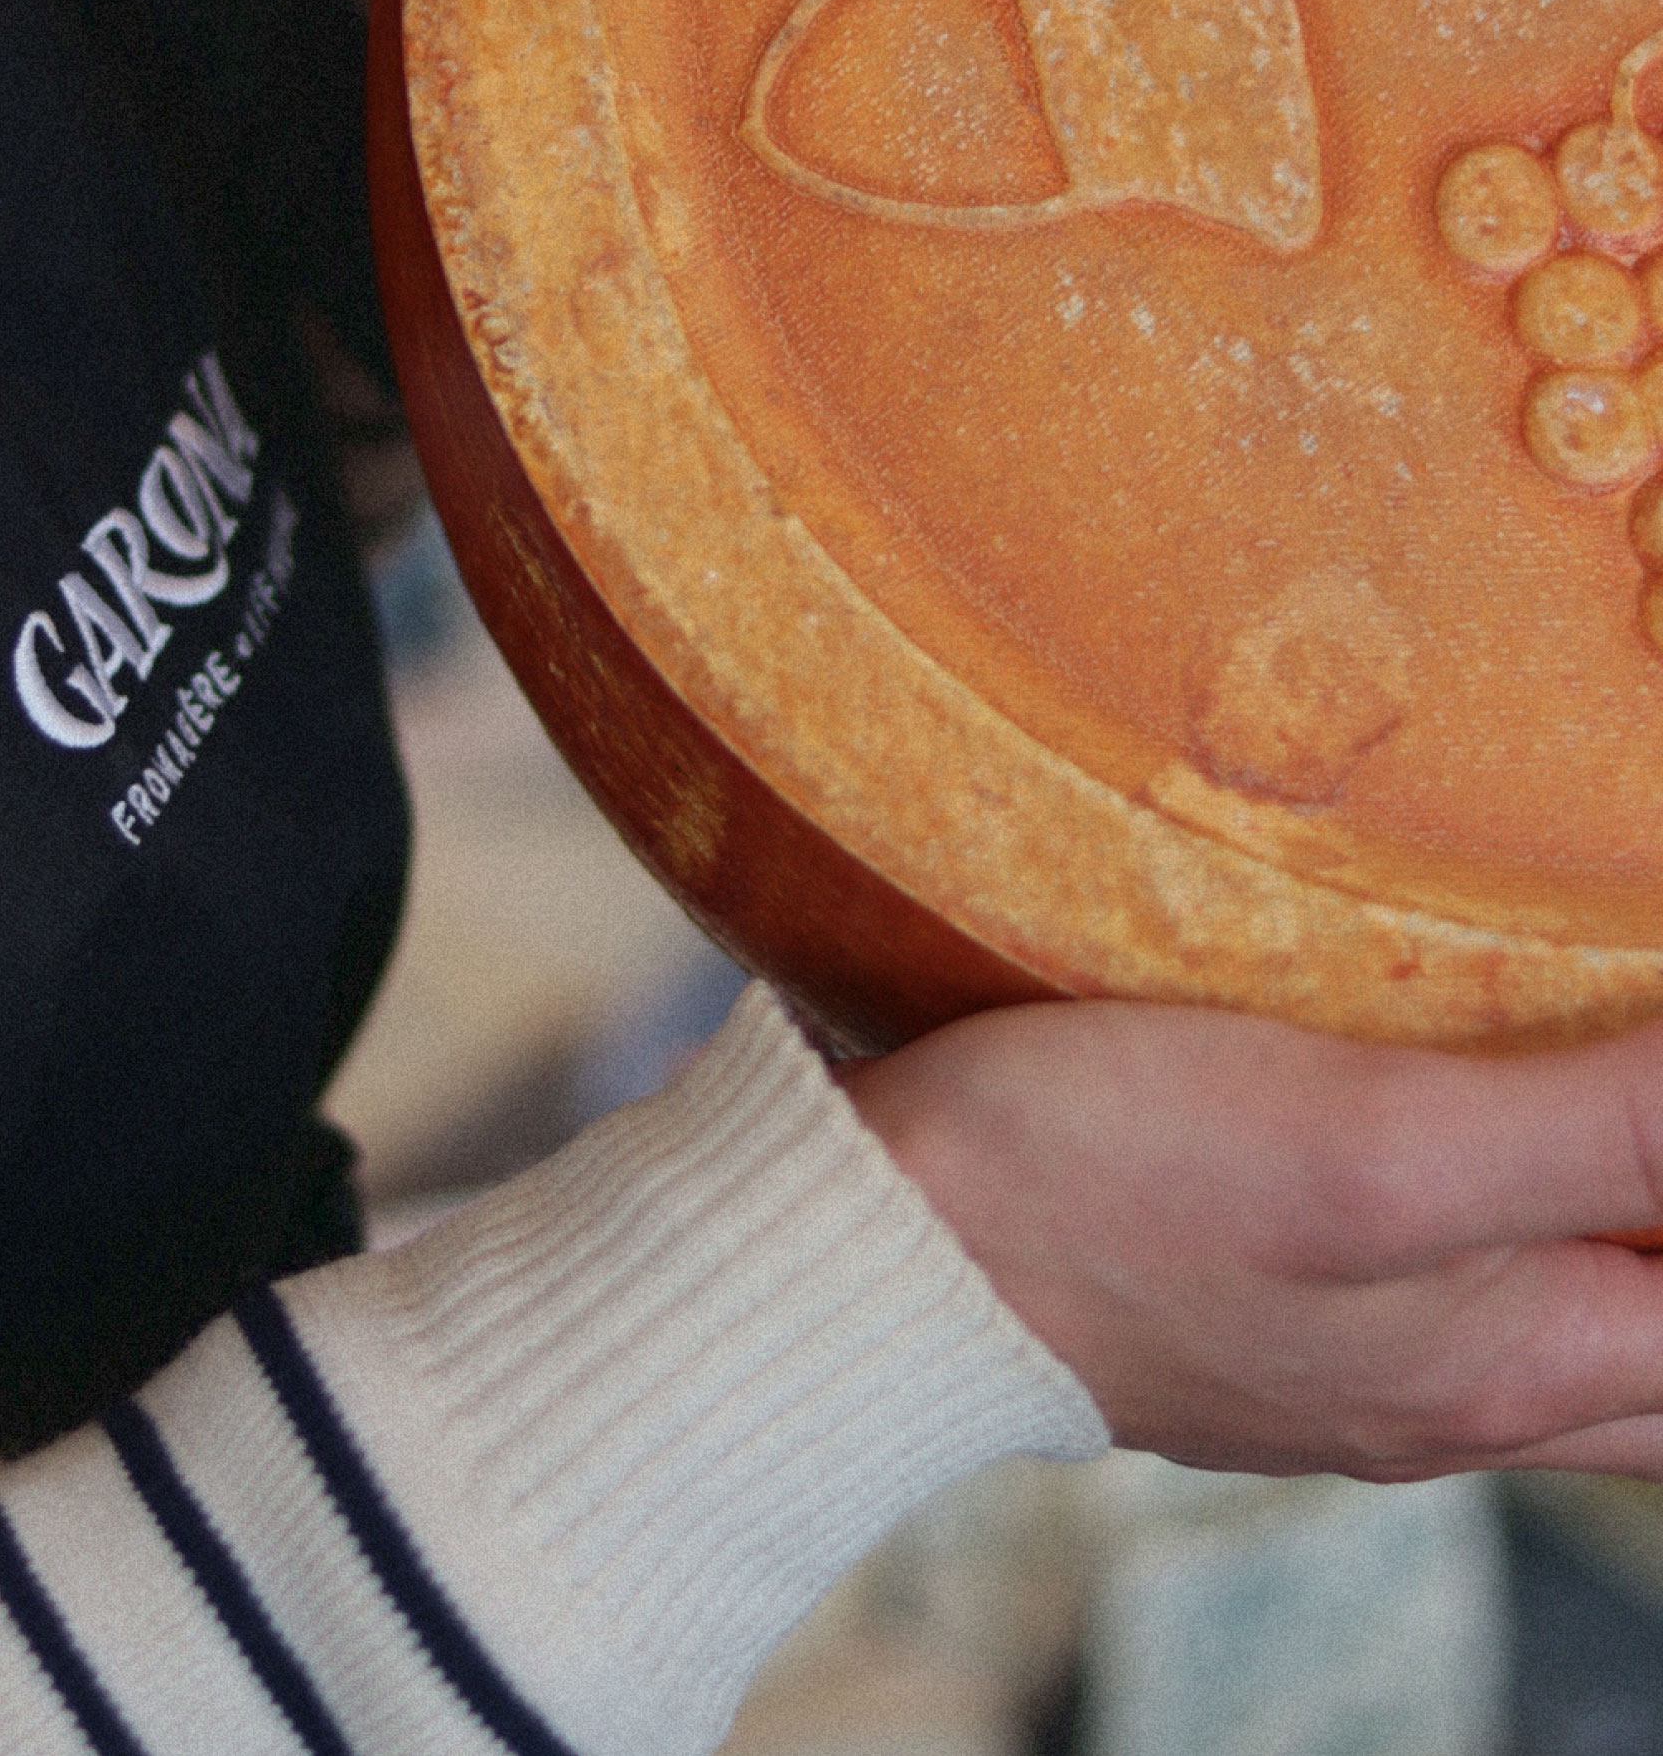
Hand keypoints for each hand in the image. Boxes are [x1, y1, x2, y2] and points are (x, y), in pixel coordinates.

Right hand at [837, 998, 1662, 1480]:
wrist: (881, 1243)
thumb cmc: (1104, 1185)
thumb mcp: (1377, 1147)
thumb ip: (1605, 1131)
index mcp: (1519, 1369)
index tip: (1641, 1069)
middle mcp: (1454, 1400)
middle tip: (1623, 1101)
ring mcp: (1351, 1373)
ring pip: (1566, 1338)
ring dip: (1610, 1242)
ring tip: (1587, 1110)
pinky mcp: (1261, 1320)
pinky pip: (1447, 1304)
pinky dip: (1506, 1237)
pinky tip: (1452, 1137)